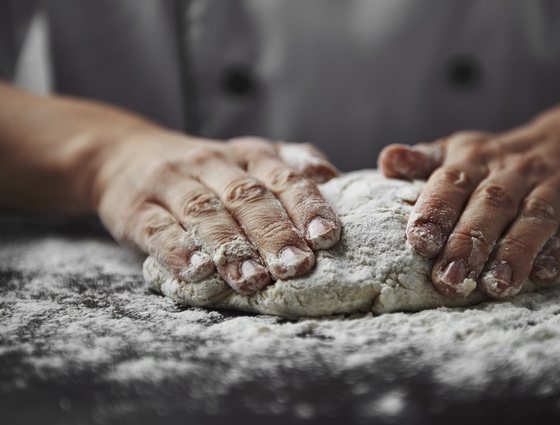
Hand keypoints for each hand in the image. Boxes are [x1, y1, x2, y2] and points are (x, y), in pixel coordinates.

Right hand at [94, 131, 340, 294]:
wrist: (122, 155)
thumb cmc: (207, 170)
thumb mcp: (250, 157)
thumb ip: (292, 166)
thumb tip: (332, 179)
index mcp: (249, 155)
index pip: (283, 177)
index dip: (306, 206)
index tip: (326, 237)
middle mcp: (213, 164)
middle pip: (247, 197)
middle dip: (274, 234)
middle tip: (296, 266)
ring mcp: (173, 183)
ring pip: (205, 213)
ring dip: (231, 248)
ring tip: (252, 279)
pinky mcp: (136, 209)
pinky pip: (158, 229)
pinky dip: (178, 251)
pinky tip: (197, 273)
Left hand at [379, 105, 559, 298]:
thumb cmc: (503, 161)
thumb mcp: (463, 151)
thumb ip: (424, 161)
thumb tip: (387, 160)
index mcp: (477, 158)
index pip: (452, 180)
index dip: (436, 210)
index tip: (419, 241)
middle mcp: (517, 170)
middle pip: (492, 204)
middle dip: (469, 242)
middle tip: (449, 280)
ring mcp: (558, 187)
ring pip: (536, 217)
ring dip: (516, 252)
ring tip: (496, 286)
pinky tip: (544, 275)